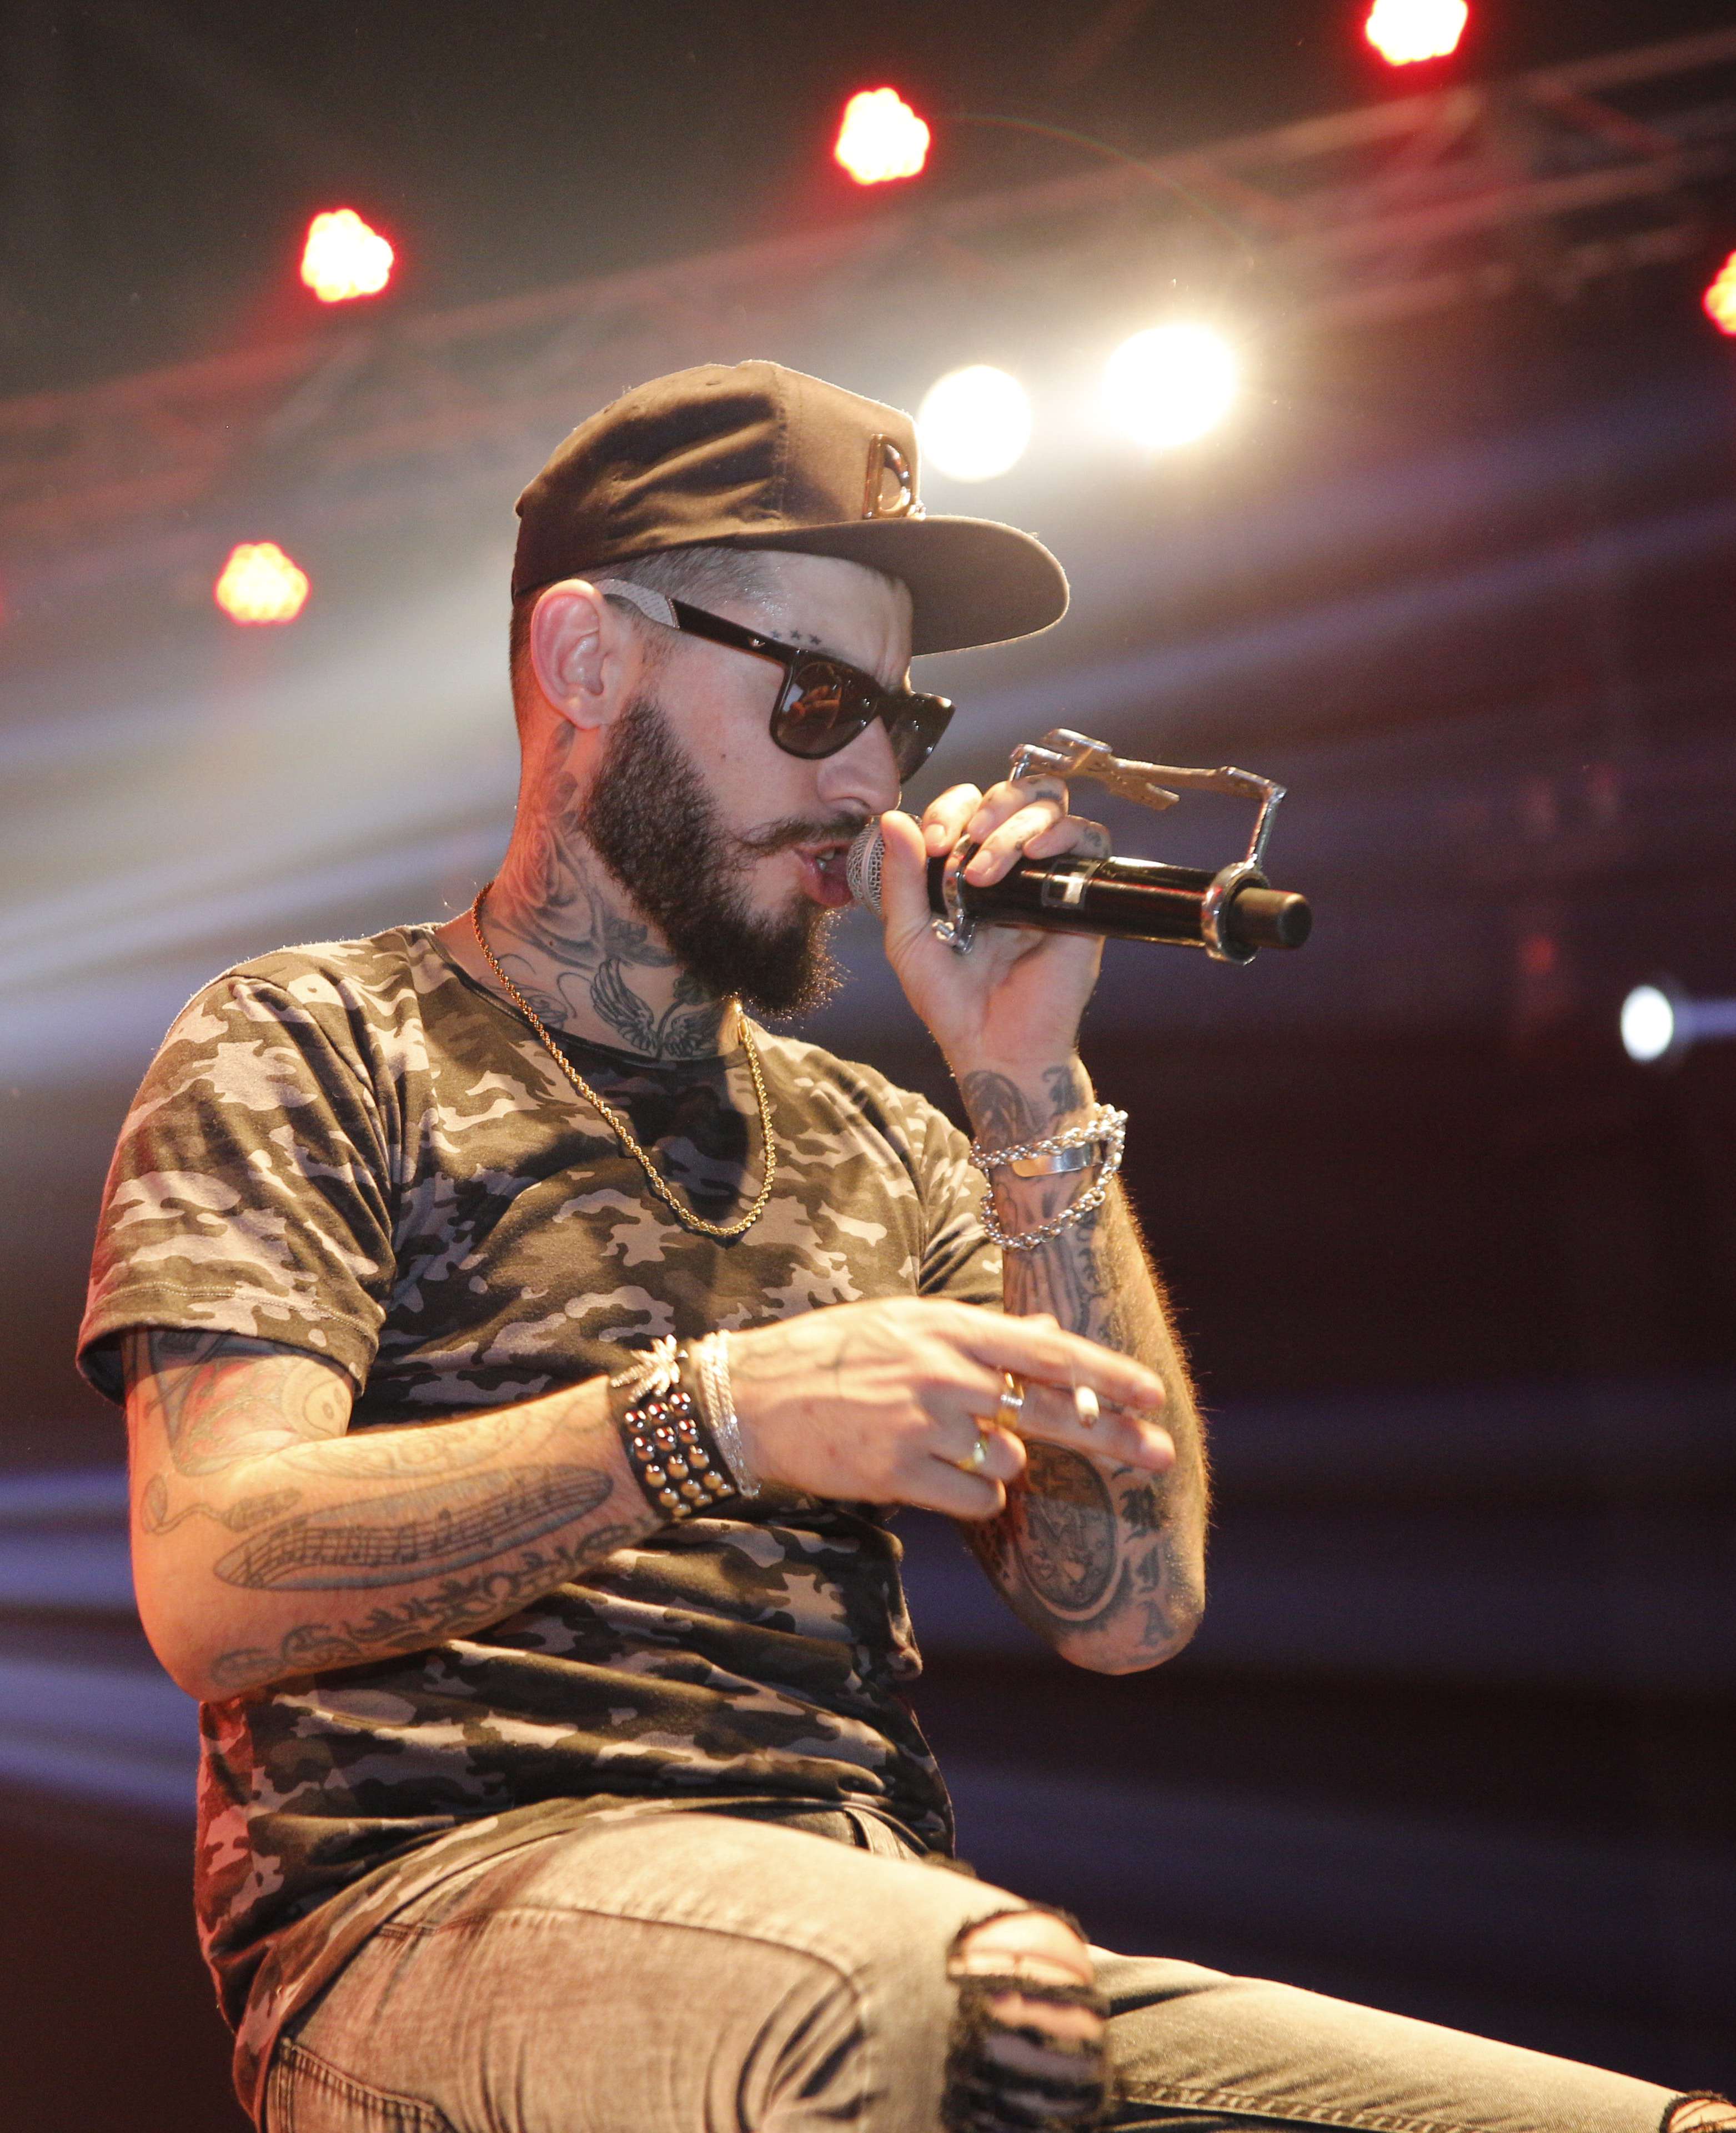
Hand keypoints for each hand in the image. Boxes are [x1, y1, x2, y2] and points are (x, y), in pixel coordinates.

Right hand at [727, 1299, 1169, 1519]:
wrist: (753, 1396)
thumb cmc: (834, 1353)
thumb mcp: (907, 1321)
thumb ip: (981, 1334)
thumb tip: (1053, 1335)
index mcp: (948, 1325)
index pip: (1048, 1352)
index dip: (1107, 1373)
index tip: (1152, 1393)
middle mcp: (943, 1372)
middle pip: (1050, 1410)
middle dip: (1113, 1434)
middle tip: (1163, 1454)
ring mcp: (922, 1424)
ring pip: (1009, 1463)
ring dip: (999, 1464)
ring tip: (948, 1445)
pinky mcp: (899, 1473)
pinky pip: (976, 1501)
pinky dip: (971, 1496)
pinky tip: (932, 1474)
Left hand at [876, 778, 1109, 1081]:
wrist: (992, 1045)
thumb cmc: (950, 1001)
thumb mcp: (907, 937)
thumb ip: (900, 878)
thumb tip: (893, 818)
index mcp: (967, 867)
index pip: (968, 806)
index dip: (948, 809)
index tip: (930, 842)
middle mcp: (1012, 865)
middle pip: (1016, 793)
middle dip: (988, 805)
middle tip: (964, 840)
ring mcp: (1048, 878)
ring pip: (1051, 808)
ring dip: (1016, 822)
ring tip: (988, 869)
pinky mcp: (1081, 897)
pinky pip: (1091, 840)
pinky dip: (1065, 833)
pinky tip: (1037, 854)